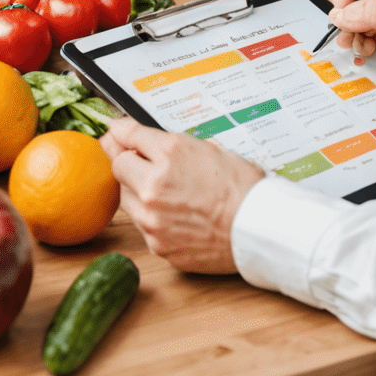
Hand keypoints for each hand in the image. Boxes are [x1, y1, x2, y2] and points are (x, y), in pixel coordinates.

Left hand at [101, 116, 263, 272]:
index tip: (116, 132)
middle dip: (126, 160)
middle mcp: (154, 184)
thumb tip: (152, 143)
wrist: (259, 229)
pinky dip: (150, 216)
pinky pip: (141, 224)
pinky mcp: (157, 243)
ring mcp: (152, 217)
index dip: (119, 132)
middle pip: (118, 166)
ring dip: (136, 189)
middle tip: (135, 159)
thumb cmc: (244, 188)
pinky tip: (172, 213)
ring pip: (125, 197)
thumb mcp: (212, 149)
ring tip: (161, 189)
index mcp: (170, 153)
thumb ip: (175, 146)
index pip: (126, 135)